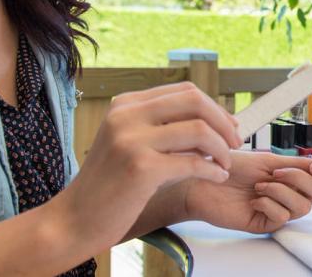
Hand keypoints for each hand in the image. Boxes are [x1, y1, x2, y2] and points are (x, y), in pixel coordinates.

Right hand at [53, 82, 242, 249]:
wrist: (75, 219)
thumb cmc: (109, 185)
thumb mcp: (131, 143)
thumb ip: (164, 127)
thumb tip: (214, 121)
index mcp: (126, 104)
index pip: (185, 91)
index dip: (215, 107)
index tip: (229, 127)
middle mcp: (127, 115)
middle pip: (195, 102)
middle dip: (224, 122)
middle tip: (236, 142)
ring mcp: (132, 139)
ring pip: (199, 130)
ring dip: (222, 148)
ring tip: (225, 164)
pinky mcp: (140, 167)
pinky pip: (192, 162)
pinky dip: (212, 170)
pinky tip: (217, 177)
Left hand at [183, 151, 311, 232]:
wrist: (203, 180)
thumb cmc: (229, 167)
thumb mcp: (267, 159)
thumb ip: (296, 163)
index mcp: (293, 176)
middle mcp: (289, 194)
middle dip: (301, 179)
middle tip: (278, 172)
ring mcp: (278, 209)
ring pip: (303, 207)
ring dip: (281, 191)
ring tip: (260, 186)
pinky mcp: (265, 223)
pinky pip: (282, 217)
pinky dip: (270, 204)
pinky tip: (254, 200)